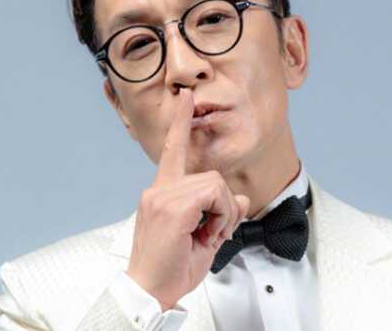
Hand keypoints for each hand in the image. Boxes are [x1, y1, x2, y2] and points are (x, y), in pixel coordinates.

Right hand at [125, 87, 249, 310]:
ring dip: (222, 213)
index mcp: (161, 194)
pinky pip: (214, 194)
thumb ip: (222, 215)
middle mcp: (159, 190)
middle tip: (215, 232)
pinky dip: (221, 216)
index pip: (172, 152)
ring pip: (215, 184)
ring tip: (207, 235)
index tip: (187, 99)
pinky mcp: (171, 206)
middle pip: (211, 176)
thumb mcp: (204, 240)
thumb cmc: (170, 268)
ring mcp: (162, 196)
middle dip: (224, 206)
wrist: (148, 292)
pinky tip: (206, 234)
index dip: (181, 124)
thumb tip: (243, 200)